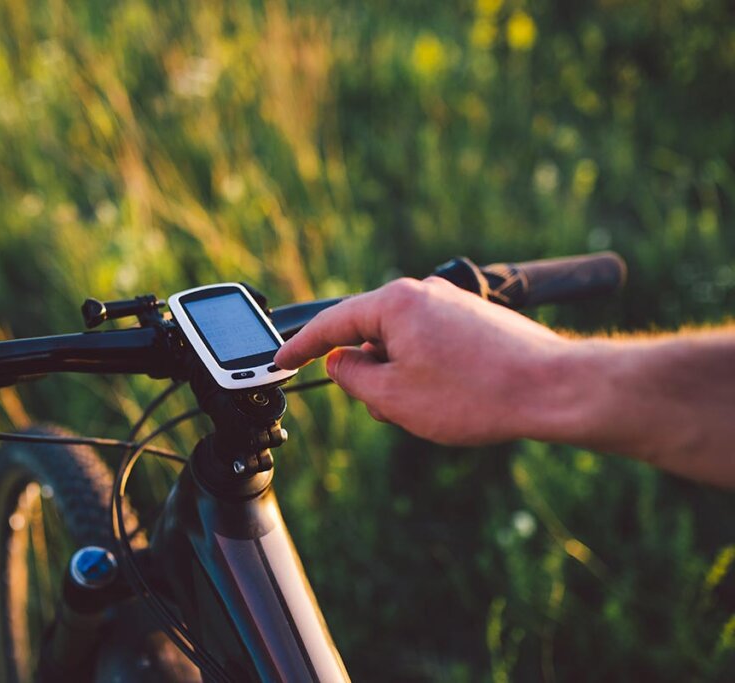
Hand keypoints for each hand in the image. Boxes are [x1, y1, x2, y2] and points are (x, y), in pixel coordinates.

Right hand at [274, 277, 571, 445]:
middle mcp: (422, 294)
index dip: (299, 348)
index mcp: (395, 303)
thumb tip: (340, 362)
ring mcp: (451, 305)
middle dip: (370, 375)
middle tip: (391, 410)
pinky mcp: (473, 321)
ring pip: (402, 346)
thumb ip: (351, 378)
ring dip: (402, 380)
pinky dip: (427, 375)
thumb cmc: (476, 394)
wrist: (555, 389)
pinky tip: (454, 400)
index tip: (279, 363)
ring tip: (434, 409)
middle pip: (369, 335)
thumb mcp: (393, 397)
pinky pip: (430, 346)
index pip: (331, 324)